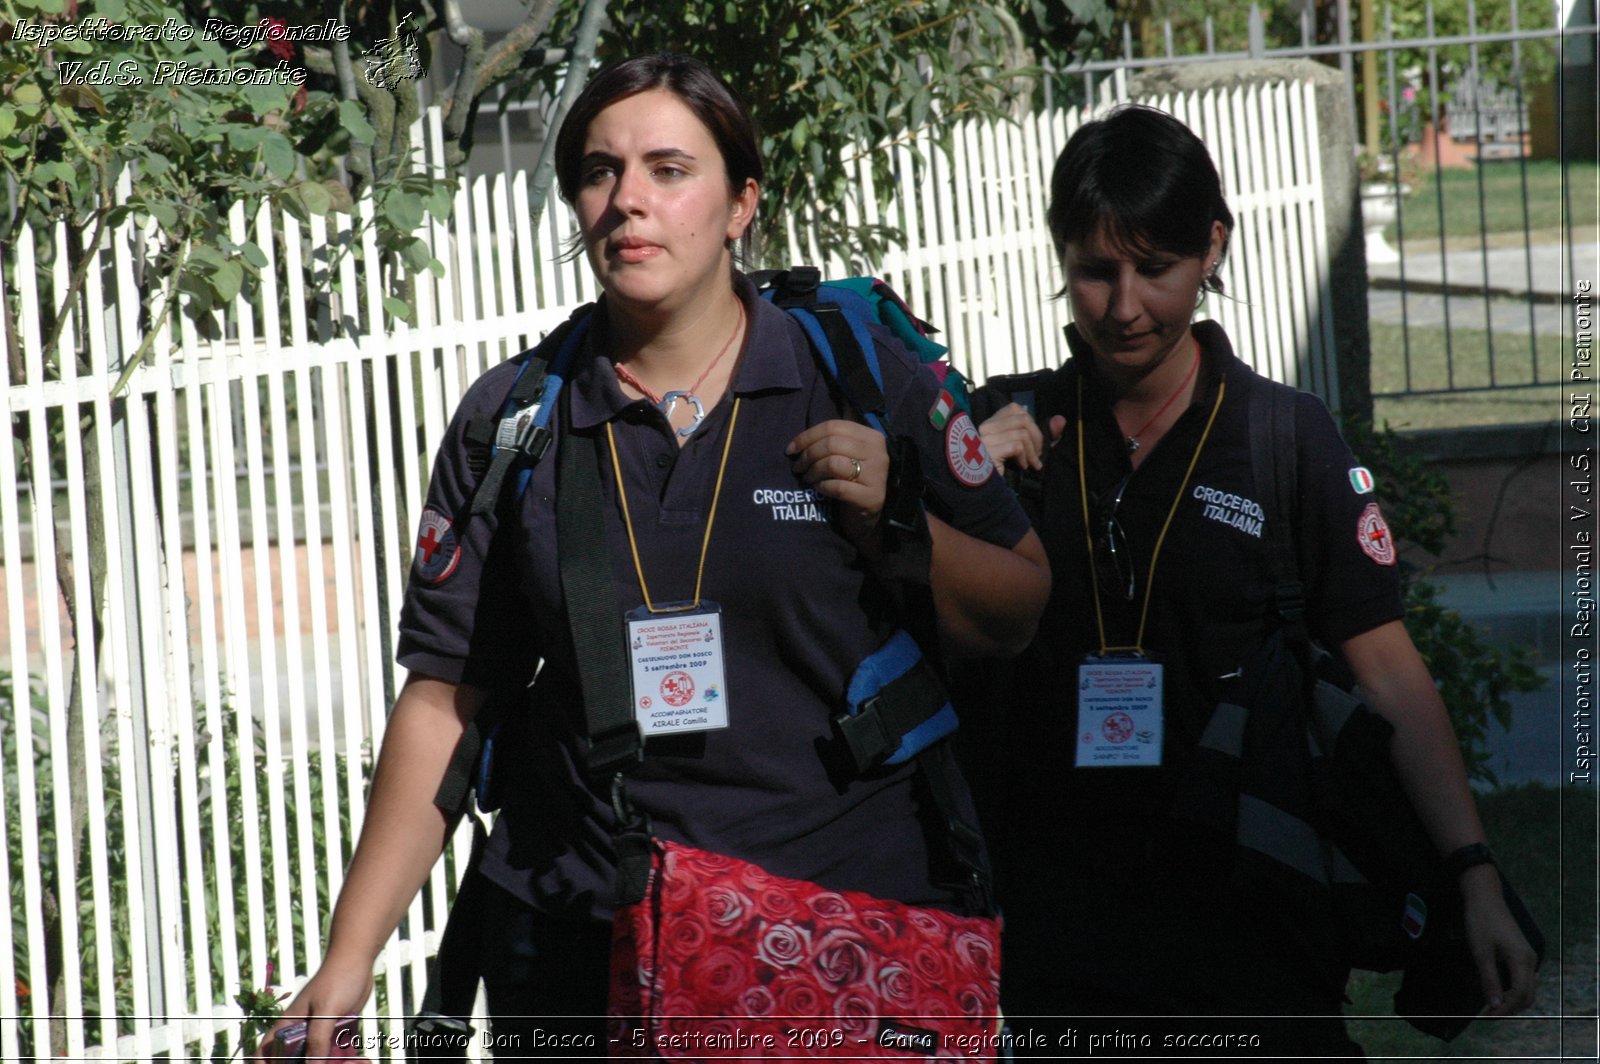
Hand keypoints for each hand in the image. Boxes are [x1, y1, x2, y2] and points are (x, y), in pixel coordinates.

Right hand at [267, 955, 373, 1059]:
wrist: (357, 960)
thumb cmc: (337, 979)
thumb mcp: (326, 1011)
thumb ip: (317, 1039)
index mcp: (288, 1023)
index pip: (266, 1050)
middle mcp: (299, 1028)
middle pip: (291, 1057)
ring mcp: (317, 1028)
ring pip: (313, 1055)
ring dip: (320, 1061)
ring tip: (333, 1063)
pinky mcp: (333, 1027)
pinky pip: (330, 1048)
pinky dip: (334, 1056)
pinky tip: (344, 1058)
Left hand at [786, 419, 889, 549]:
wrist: (868, 517)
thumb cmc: (852, 481)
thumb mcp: (846, 456)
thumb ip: (831, 442)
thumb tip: (798, 441)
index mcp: (871, 437)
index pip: (834, 426)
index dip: (807, 436)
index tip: (791, 449)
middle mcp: (878, 453)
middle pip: (832, 443)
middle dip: (808, 455)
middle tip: (798, 468)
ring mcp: (877, 475)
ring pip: (833, 463)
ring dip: (813, 471)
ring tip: (807, 479)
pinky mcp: (871, 497)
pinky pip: (838, 487)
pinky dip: (823, 487)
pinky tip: (819, 489)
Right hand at [977, 403, 1064, 471]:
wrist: (990, 495)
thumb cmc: (1008, 471)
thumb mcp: (1028, 450)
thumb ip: (1044, 434)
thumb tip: (1061, 419)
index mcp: (990, 424)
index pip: (1014, 408)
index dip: (1030, 422)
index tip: (1033, 440)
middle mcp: (984, 428)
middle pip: (1021, 418)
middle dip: (1037, 437)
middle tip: (1037, 455)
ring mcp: (984, 440)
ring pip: (1021, 433)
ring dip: (1032, 451)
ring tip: (1031, 463)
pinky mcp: (988, 452)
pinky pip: (1017, 446)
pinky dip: (1025, 457)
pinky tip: (1022, 466)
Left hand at [1460, 864, 1538, 1015]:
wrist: (1485, 897)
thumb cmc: (1481, 922)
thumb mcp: (1481, 952)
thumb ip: (1489, 979)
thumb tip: (1495, 1005)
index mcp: (1522, 960)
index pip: (1520, 995)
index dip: (1505, 1009)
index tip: (1487, 1016)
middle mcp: (1530, 960)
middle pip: (1527, 995)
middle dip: (1509, 1008)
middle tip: (1486, 1015)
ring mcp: (1527, 957)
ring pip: (1525, 988)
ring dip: (1511, 1001)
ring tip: (1489, 1006)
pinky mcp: (1521, 953)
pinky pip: (1521, 979)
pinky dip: (1511, 990)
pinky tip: (1496, 992)